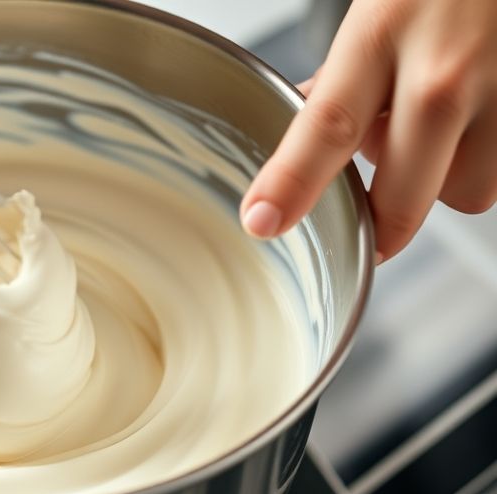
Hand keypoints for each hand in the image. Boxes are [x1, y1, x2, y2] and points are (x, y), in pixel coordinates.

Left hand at [240, 0, 496, 262]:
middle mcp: (445, 73)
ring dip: (446, 179)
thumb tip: (302, 142)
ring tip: (442, 128)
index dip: (291, 182)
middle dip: (381, 226)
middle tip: (366, 227)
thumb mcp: (375, 12)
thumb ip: (342, 79)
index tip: (262, 221)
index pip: (327, 126)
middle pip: (402, 198)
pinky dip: (485, 157)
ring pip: (466, 193)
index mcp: (381, 38)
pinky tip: (478, 113)